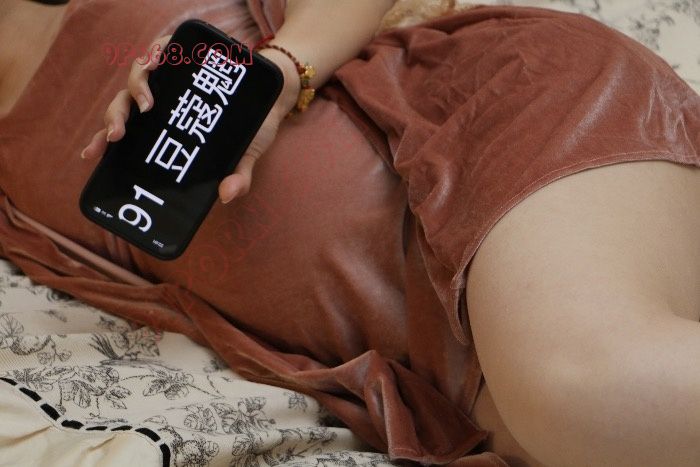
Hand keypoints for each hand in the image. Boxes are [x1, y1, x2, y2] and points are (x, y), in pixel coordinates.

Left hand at [79, 35, 300, 203]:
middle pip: (123, 105)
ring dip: (136, 88)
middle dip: (115, 119)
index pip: (124, 131)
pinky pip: (162, 48)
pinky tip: (158, 62)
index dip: (102, 140)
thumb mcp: (246, 155)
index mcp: (162, 126)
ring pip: (137, 77)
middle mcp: (159, 100)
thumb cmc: (253, 128)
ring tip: (148, 104)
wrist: (274, 95)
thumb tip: (227, 196)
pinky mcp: (185, 53)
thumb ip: (238, 175)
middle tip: (119, 135)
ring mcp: (170, 75)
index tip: (91, 155)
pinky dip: (156, 52)